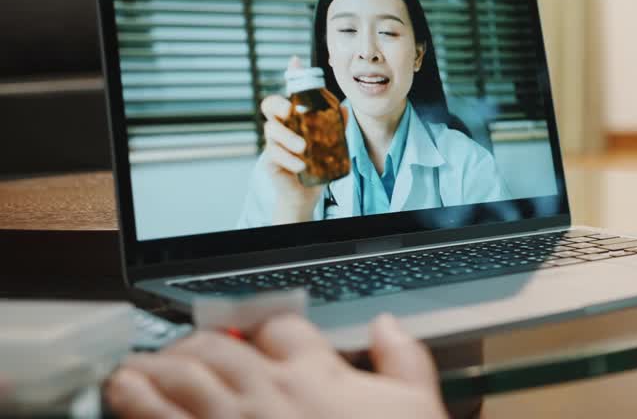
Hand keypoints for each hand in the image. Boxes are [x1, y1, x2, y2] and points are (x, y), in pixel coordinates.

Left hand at [105, 313, 447, 418]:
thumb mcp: (417, 407)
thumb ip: (403, 361)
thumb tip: (388, 326)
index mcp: (318, 374)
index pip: (281, 328)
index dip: (263, 326)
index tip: (255, 335)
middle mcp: (269, 391)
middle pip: (218, 346)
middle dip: (195, 343)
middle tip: (182, 350)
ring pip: (178, 376)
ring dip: (153, 366)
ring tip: (137, 367)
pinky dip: (133, 402)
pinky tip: (122, 395)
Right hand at [254, 58, 345, 223]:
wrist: (308, 191)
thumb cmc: (318, 161)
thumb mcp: (332, 141)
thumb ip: (336, 125)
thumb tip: (344, 108)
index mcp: (294, 116)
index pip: (289, 92)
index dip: (291, 76)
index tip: (296, 61)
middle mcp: (281, 125)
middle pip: (269, 105)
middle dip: (279, 106)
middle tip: (292, 113)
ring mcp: (273, 142)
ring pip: (270, 130)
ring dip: (287, 137)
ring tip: (303, 148)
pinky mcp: (271, 160)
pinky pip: (273, 154)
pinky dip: (288, 158)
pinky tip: (300, 164)